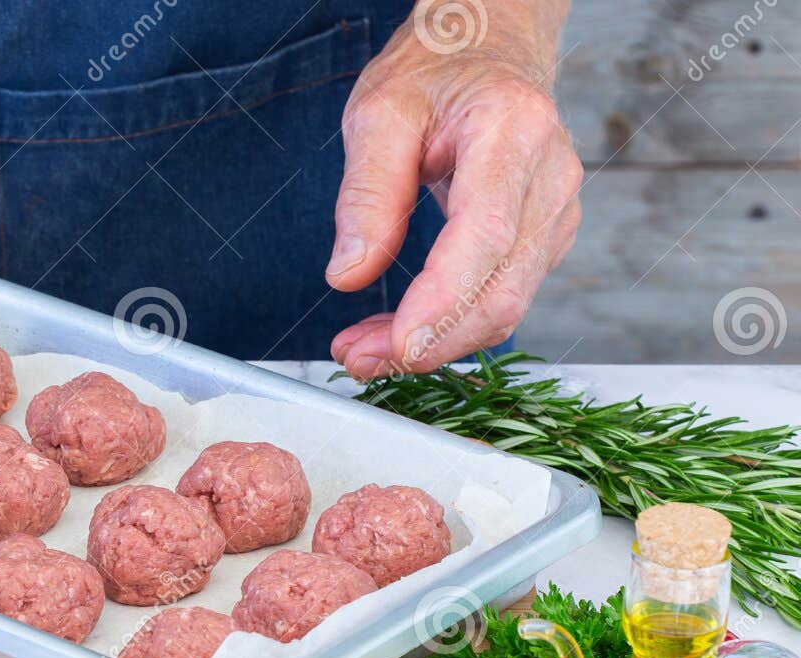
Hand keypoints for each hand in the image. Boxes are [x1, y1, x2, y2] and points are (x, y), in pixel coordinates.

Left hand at [327, 1, 579, 378]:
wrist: (487, 49)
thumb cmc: (435, 74)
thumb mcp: (378, 114)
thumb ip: (366, 195)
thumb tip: (348, 275)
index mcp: (512, 131)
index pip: (485, 236)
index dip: (444, 302)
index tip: (398, 345)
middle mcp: (550, 175)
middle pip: (501, 289)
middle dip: (429, 340)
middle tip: (357, 359)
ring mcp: (558, 211)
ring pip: (504, 305)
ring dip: (434, 342)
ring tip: (363, 350)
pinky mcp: (546, 237)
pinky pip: (501, 296)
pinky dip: (450, 325)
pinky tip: (399, 329)